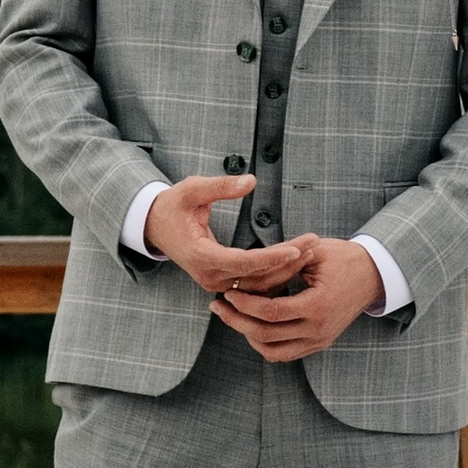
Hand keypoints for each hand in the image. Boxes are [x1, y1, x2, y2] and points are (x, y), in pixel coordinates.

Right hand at [142, 173, 311, 299]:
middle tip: (313, 244)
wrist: (154, 225)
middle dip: (287, 262)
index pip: (244, 262)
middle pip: (256, 278)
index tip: (296, 248)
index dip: (272, 257)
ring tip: (310, 250)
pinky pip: (252, 286)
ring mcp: (215, 283)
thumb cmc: (173, 205)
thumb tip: (251, 181)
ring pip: (257, 286)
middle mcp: (209, 276)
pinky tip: (294, 261)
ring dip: (284, 270)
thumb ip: (221, 186)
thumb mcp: (192, 189)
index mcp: (202, 256)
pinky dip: (274, 275)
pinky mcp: (221, 282)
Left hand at [214, 235, 384, 361]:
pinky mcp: (319, 343)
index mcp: (317, 306)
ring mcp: (320, 340)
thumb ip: (281, 264)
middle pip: (266, 336)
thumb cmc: (344, 258)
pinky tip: (252, 324)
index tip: (227, 292)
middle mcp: (318, 330)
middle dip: (237, 321)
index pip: (270, 312)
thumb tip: (244, 274)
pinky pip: (285, 353)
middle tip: (218, 306)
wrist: (375, 274)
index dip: (244, 304)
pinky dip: (265, 343)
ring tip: (232, 316)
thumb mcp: (313, 252)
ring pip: (272, 351)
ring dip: (248, 336)